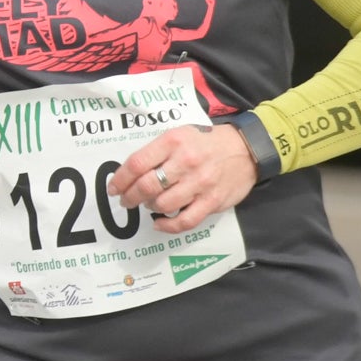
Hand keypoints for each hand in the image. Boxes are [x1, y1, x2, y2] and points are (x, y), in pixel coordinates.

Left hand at [107, 124, 254, 233]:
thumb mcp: (179, 135)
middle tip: (125, 200)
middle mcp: (186, 163)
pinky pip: (185, 221)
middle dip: (130, 197)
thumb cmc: (206, 141)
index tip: (113, 188)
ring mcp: (200, 184)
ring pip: (163, 204)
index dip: (120, 179)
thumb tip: (130, 174)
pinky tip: (159, 223)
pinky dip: (167, 226)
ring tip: (147, 204)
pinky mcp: (212, 201)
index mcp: (173, 142)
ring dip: (149, 207)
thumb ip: (157, 152)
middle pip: (147, 186)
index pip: (137, 164)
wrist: (247, 149)